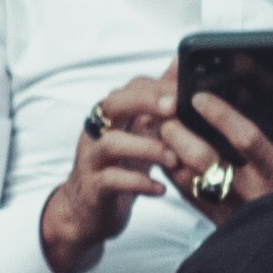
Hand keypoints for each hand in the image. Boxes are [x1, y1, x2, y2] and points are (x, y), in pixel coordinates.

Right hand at [39, 76, 188, 272]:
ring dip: (146, 147)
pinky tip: (161, 189)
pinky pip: (112, 181)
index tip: (186, 90)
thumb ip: (158, 100)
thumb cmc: (119, 166)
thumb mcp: (139, 132)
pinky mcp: (92, 187)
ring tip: (173, 158)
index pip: (131, 88)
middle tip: (174, 109)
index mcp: (111, 114)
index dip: (157, 87)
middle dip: (144, 102)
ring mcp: (92, 158)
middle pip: (113, 104)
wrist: (86, 210)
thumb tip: (179, 62)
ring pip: (112, 143)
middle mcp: (97, 130)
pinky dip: (138, 184)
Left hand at [165, 86, 272, 227]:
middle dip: (181, 134)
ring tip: (158, 131)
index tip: (199, 97)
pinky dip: (176, 177)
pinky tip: (168, 160)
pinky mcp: (222, 225)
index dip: (220, 115)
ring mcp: (233, 211)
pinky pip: (191, 200)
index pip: (246, 138)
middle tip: (166, 113)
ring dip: (171, 154)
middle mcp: (252, 193)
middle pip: (206, 159)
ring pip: (191, 180)